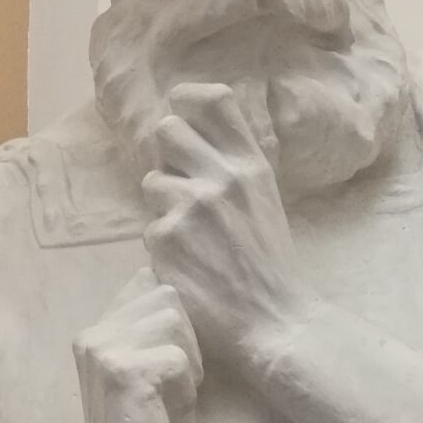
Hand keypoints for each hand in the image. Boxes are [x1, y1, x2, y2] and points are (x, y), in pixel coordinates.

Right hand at [73, 268, 202, 422]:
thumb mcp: (157, 376)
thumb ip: (158, 335)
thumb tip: (171, 287)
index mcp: (98, 332)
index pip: (147, 282)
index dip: (176, 319)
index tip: (170, 366)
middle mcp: (92, 334)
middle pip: (167, 295)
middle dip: (185, 340)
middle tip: (172, 389)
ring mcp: (103, 350)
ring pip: (174, 319)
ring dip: (187, 362)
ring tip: (169, 401)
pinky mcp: (122, 373)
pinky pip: (178, 358)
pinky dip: (185, 389)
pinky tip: (165, 417)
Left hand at [142, 83, 314, 362]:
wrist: (273, 322)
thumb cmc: (269, 266)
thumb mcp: (264, 201)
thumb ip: (233, 167)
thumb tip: (193, 141)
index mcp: (250, 166)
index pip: (213, 101)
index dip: (187, 99)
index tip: (181, 110)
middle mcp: (221, 177)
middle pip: (168, 130)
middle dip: (168, 155)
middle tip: (181, 187)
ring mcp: (190, 206)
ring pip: (153, 181)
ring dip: (164, 206)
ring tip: (190, 237)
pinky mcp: (165, 239)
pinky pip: (149, 227)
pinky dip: (162, 246)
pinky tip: (186, 265)